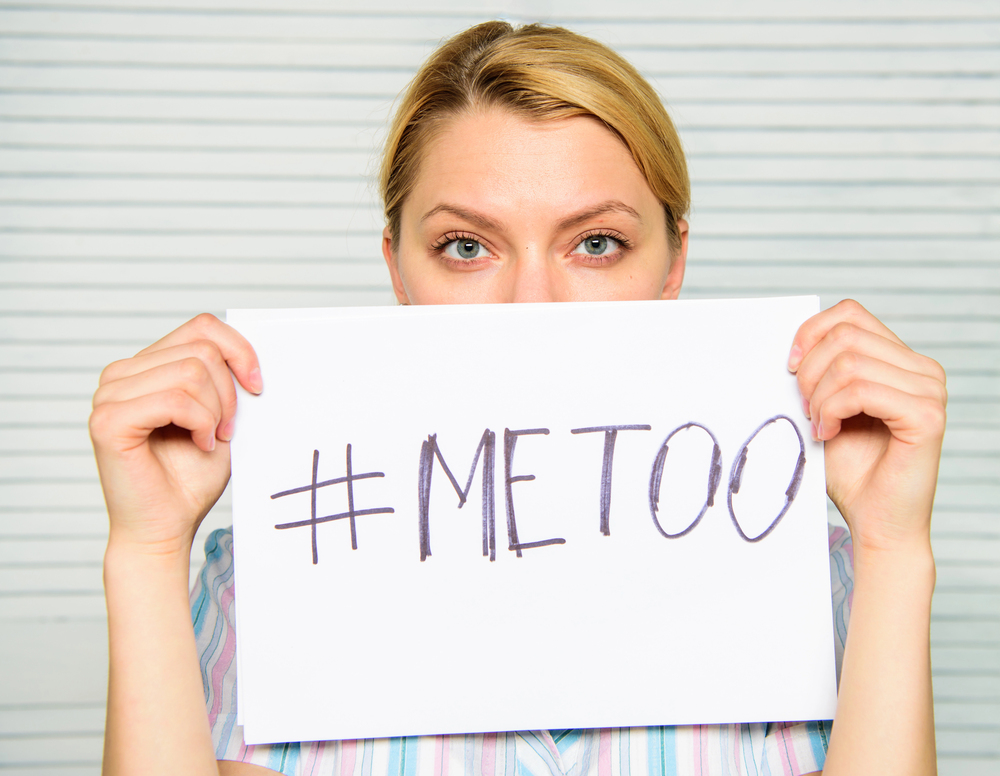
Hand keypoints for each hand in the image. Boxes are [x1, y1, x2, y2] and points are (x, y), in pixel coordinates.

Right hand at [90, 313, 261, 554]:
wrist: (167, 528)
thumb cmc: (191, 477)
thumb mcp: (221, 416)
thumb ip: (225, 379)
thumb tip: (255, 350)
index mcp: (146, 367)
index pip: (201, 326)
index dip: (239, 350)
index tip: (257, 387)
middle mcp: (121, 374)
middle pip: (201, 349)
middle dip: (228, 393)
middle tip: (225, 429)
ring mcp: (109, 395)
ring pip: (191, 371)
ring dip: (215, 411)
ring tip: (209, 438)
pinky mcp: (108, 421)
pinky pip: (175, 400)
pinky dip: (200, 423)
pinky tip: (199, 444)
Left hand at [788, 300, 946, 552]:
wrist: (875, 521)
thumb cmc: (851, 469)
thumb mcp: (826, 407)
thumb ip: (820, 371)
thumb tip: (790, 343)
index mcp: (902, 361)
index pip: (850, 313)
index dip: (811, 333)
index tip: (790, 367)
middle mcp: (923, 370)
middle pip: (845, 335)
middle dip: (810, 372)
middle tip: (806, 409)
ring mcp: (930, 391)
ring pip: (849, 362)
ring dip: (819, 397)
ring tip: (819, 426)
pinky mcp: (926, 416)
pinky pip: (861, 390)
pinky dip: (832, 410)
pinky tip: (829, 433)